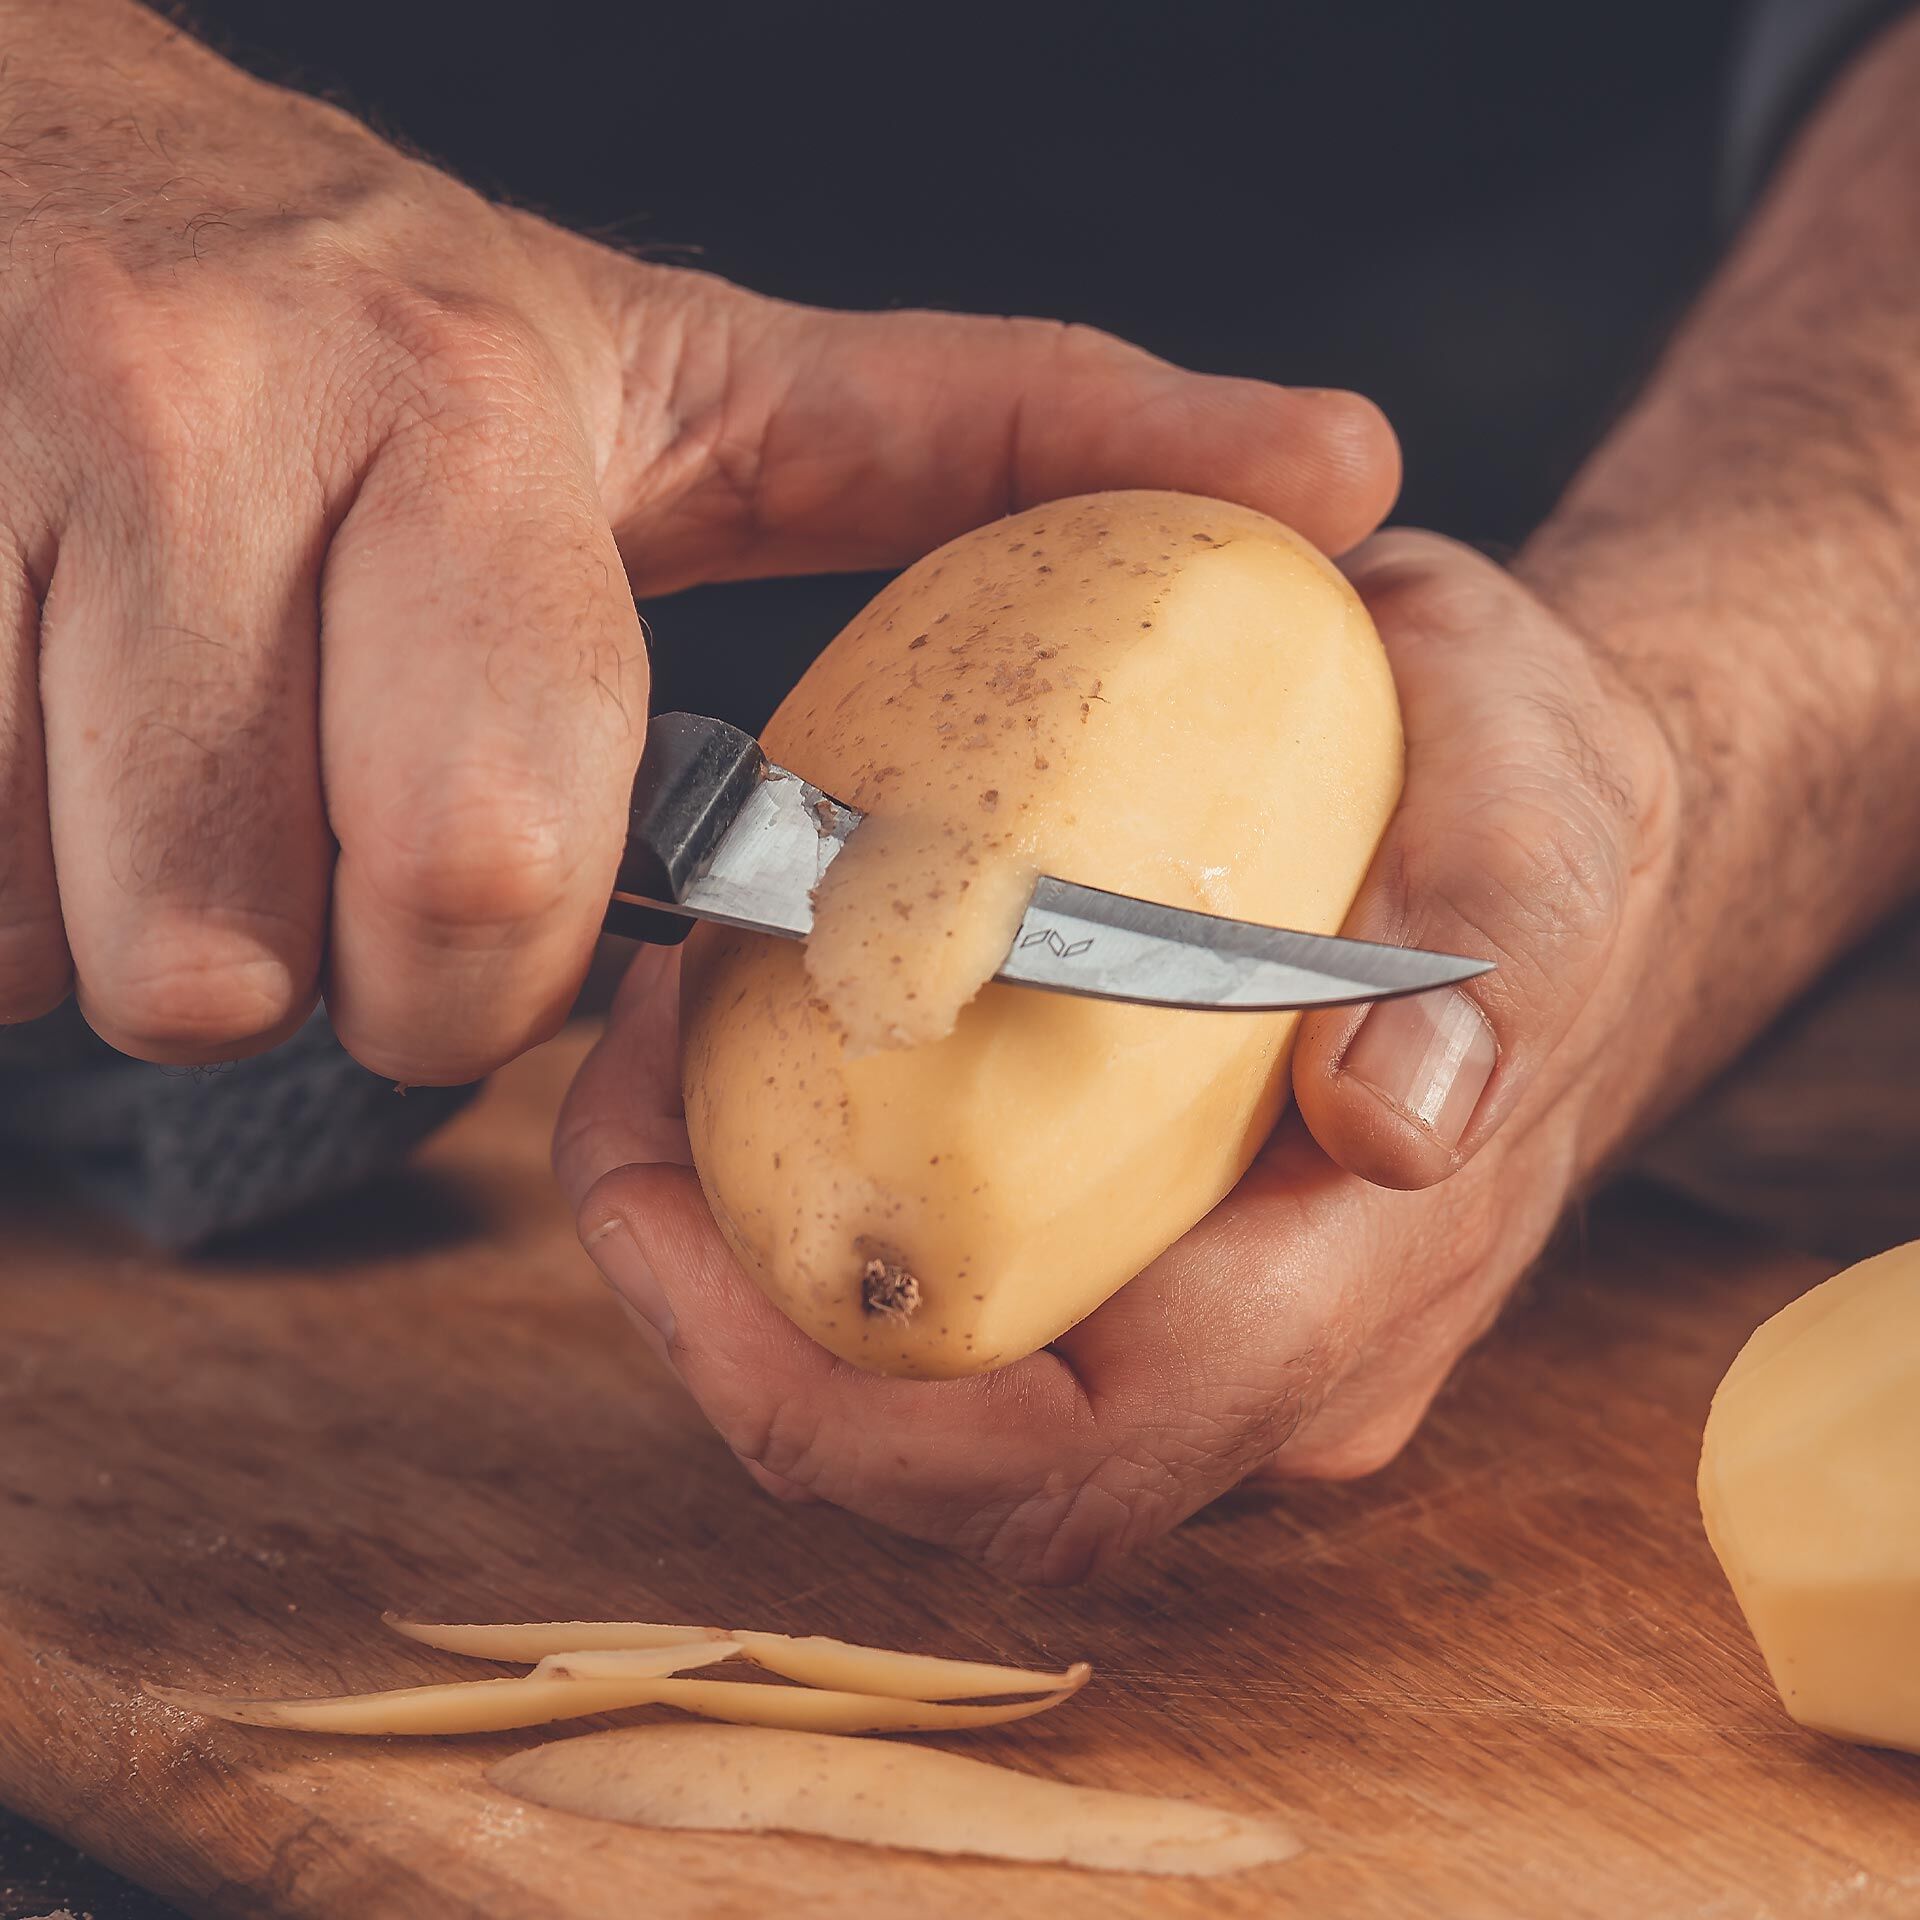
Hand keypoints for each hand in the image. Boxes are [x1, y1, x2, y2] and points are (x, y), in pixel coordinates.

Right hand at [0, 0, 1393, 1080]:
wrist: (18, 172)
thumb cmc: (390, 316)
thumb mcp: (706, 372)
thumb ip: (1004, 429)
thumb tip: (1346, 463)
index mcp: (459, 406)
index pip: (483, 865)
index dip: (483, 962)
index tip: (481, 892)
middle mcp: (203, 420)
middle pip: (244, 971)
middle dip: (310, 970)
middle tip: (322, 824)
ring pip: (71, 953)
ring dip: (135, 910)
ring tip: (176, 728)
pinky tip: (41, 718)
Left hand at [554, 532, 1680, 1580]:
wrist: (1556, 834)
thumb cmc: (1548, 809)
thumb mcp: (1541, 809)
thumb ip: (1490, 951)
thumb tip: (1390, 1121)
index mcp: (1342, 1302)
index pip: (1054, 1459)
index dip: (815, 1398)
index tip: (657, 1202)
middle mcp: (1258, 1369)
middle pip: (932, 1465)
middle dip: (719, 1329)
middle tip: (619, 1096)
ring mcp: (1198, 1330)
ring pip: (916, 1402)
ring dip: (737, 1271)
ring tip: (659, 1062)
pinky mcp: (1145, 1262)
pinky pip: (942, 1300)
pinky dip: (806, 1212)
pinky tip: (756, 1061)